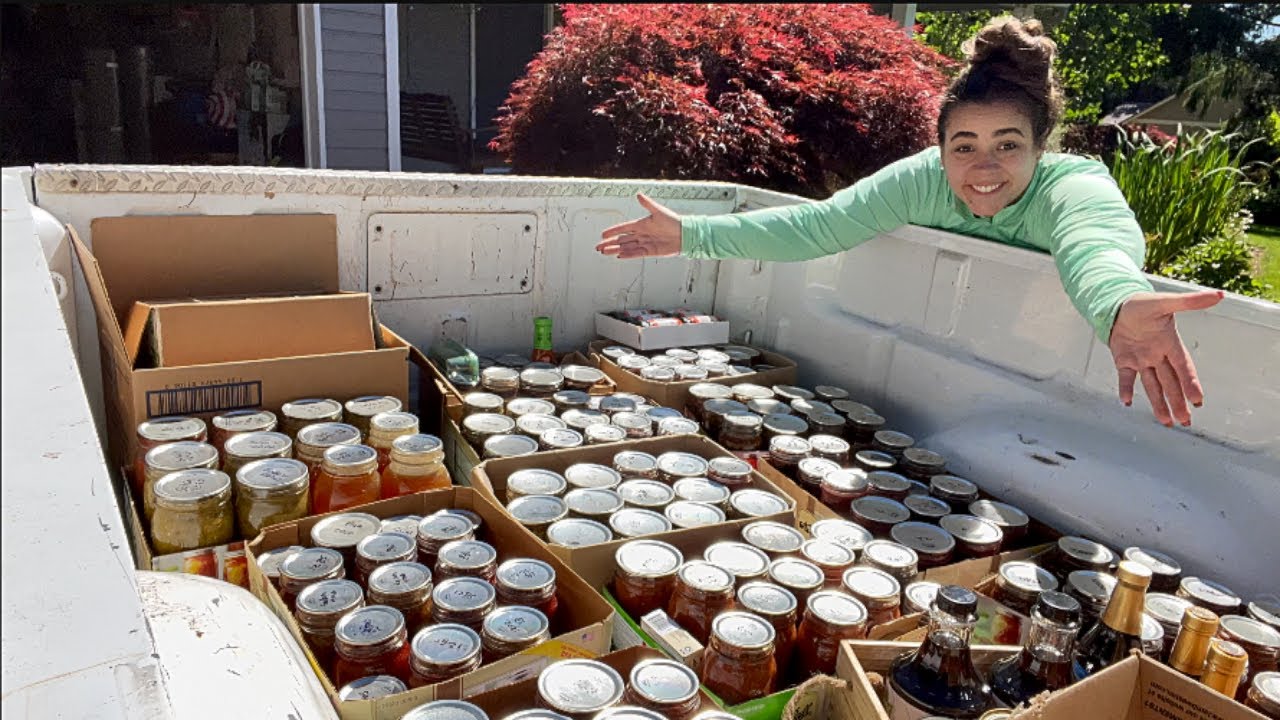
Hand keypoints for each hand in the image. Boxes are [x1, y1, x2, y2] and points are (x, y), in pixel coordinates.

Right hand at [596, 193, 682, 258]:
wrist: (685, 234)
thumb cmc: (674, 221)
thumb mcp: (659, 211)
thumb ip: (647, 204)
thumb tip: (638, 194)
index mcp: (641, 224)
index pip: (623, 228)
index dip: (613, 231)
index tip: (603, 234)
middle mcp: (642, 234)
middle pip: (622, 240)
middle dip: (610, 243)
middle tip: (599, 247)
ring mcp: (645, 243)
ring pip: (627, 247)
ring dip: (615, 249)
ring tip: (604, 252)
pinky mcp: (651, 251)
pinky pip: (636, 253)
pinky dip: (628, 255)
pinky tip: (619, 256)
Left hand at [1109, 289, 1222, 426]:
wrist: (1118, 305)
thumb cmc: (1143, 304)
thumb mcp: (1165, 302)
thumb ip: (1189, 301)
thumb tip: (1218, 295)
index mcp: (1170, 344)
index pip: (1183, 367)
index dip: (1190, 383)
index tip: (1197, 400)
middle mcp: (1158, 356)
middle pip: (1170, 383)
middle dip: (1178, 401)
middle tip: (1185, 421)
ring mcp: (1141, 360)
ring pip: (1152, 386)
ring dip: (1159, 403)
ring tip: (1167, 422)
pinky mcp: (1124, 361)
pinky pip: (1126, 378)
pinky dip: (1126, 389)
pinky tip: (1127, 402)